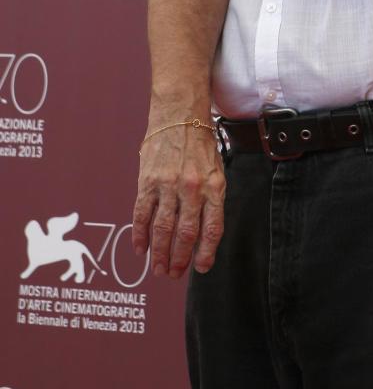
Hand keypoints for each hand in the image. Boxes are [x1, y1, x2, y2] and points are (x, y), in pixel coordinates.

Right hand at [133, 119, 225, 278]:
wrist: (180, 115)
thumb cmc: (201, 145)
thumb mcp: (216, 171)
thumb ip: (211, 200)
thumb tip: (204, 235)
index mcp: (214, 186)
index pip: (213, 228)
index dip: (206, 253)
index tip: (200, 268)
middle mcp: (193, 188)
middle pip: (186, 234)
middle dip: (180, 259)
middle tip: (174, 274)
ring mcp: (168, 185)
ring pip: (163, 229)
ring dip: (159, 253)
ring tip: (158, 269)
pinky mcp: (148, 181)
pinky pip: (142, 214)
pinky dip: (140, 235)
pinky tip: (140, 249)